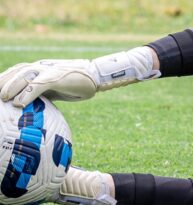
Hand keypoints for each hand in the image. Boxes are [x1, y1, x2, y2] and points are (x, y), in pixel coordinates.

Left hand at [0, 47, 159, 106]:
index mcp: (41, 69)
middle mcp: (42, 66)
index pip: (18, 72)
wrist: (97, 76)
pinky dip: (26, 94)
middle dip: (3, 82)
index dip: (5, 80)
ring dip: (11, 87)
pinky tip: (19, 103)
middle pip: (17, 71)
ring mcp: (50, 70)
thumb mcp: (56, 88)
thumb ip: (43, 93)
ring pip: (24, 75)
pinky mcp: (57, 77)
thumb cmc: (77, 84)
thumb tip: (32, 105)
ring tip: (4, 99)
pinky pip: (38, 85)